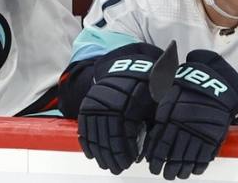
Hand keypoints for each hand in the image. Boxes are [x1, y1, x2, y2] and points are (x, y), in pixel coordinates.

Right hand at [78, 44, 163, 174]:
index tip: (129, 163)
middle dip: (113, 157)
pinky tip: (91, 154)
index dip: (125, 152)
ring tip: (106, 165)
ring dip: (100, 154)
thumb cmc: (144, 88)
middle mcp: (108, 105)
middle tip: (117, 169)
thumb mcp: (153, 101)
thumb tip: (150, 151)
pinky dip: (87, 143)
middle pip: (107, 139)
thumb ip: (151, 123)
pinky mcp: (87, 106)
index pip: (123, 135)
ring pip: (94, 136)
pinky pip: (84, 128)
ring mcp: (95, 106)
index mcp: (127, 105)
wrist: (125, 68)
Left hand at [144, 49, 237, 179]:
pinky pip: (205, 155)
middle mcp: (187, 123)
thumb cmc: (200, 83)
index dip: (156, 155)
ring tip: (177, 175)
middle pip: (174, 152)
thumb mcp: (179, 81)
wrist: (227, 85)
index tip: (153, 164)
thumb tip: (150, 98)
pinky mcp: (215, 136)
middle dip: (168, 166)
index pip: (161, 140)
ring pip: (188, 157)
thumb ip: (164, 92)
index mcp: (175, 111)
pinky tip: (194, 170)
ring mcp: (202, 131)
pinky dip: (199, 165)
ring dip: (182, 169)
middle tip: (165, 174)